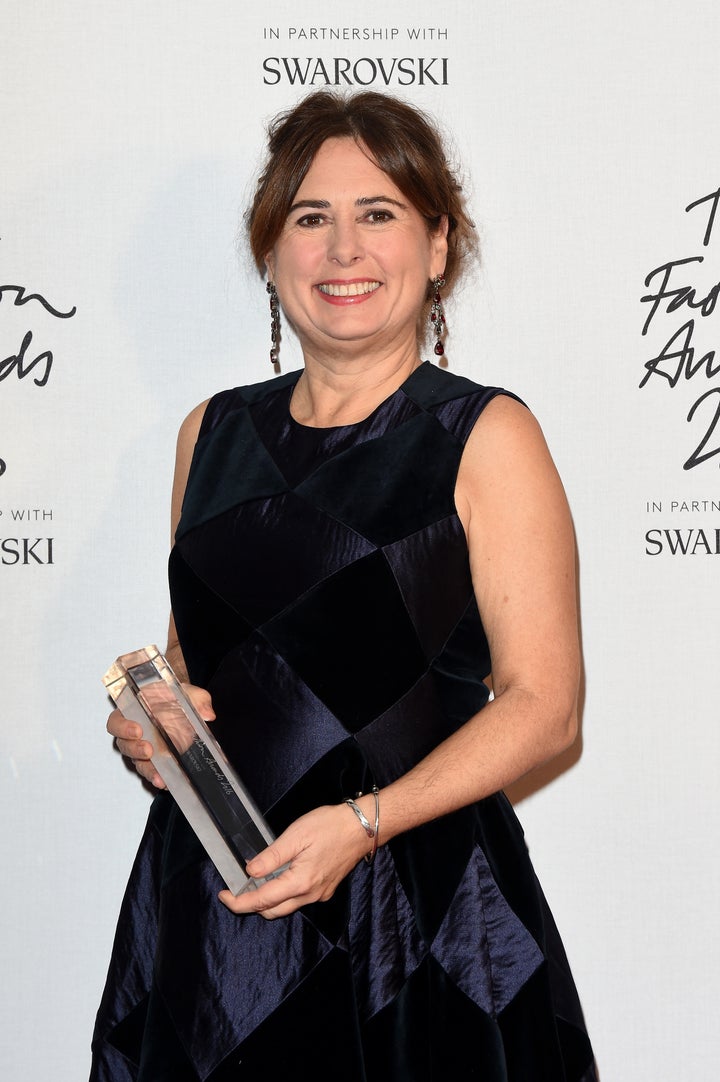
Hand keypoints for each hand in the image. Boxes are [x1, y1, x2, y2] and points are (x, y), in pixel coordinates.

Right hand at [107, 685, 214, 788]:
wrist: (182, 706)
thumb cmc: (176, 698)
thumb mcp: (188, 692)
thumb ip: (198, 699)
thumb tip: (208, 714)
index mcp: (133, 712)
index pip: (116, 722)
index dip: (122, 728)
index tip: (137, 730)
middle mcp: (133, 733)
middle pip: (125, 746)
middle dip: (135, 750)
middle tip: (148, 750)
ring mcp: (143, 749)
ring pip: (137, 763)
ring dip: (147, 769)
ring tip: (158, 775)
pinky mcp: (155, 761)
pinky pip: (152, 772)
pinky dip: (159, 778)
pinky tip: (168, 782)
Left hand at [218, 802, 374, 919]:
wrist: (362, 826)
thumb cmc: (330, 826)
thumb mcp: (296, 835)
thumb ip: (271, 856)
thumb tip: (251, 870)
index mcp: (300, 883)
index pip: (261, 901)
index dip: (239, 902)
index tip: (224, 896)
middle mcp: (310, 895)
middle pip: (272, 911)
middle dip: (251, 904)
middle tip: (236, 889)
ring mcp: (320, 894)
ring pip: (286, 907)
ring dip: (267, 900)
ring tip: (255, 881)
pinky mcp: (326, 889)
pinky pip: (298, 899)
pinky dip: (283, 893)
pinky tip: (279, 875)